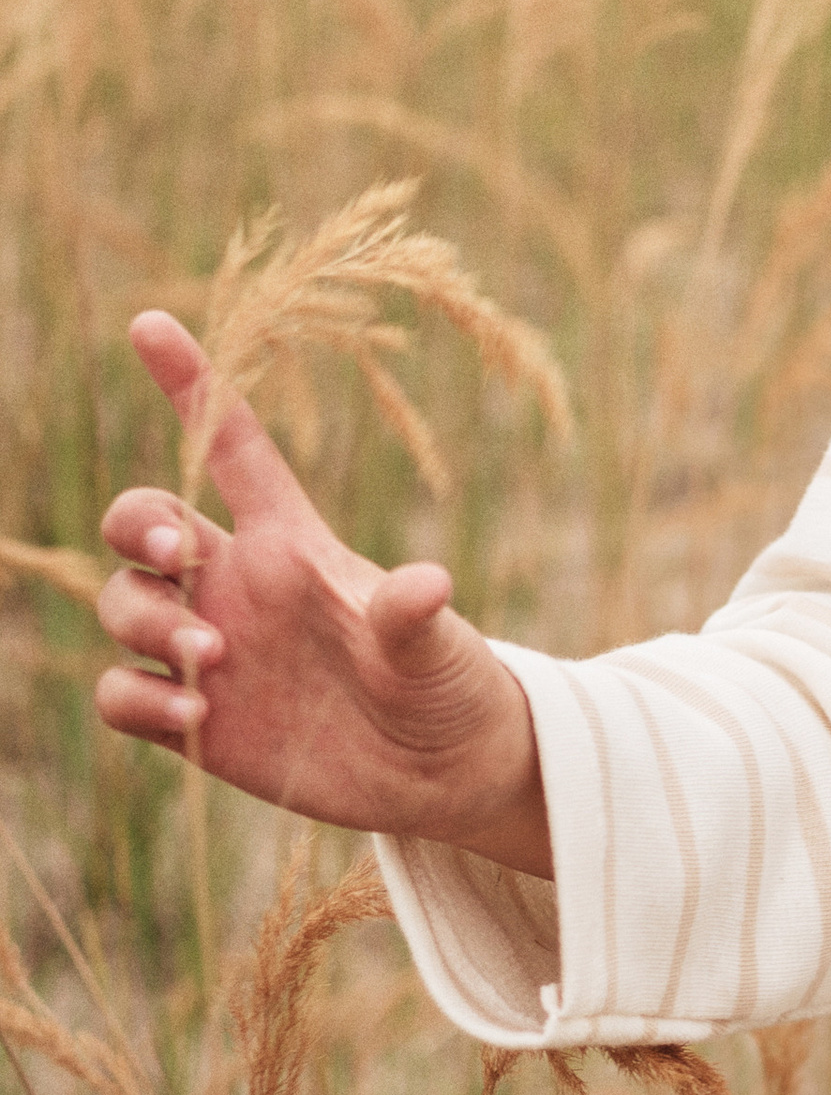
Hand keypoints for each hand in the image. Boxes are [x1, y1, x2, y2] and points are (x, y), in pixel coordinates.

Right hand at [94, 313, 552, 877]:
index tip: (149, 323)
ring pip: (122, 602)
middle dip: (135, 520)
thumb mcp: (438, 649)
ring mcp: (209, 647)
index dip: (193, 385)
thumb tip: (427, 584)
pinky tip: (195, 719)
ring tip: (211, 659)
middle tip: (178, 550)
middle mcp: (237, 584)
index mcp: (291, 542)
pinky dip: (140, 699)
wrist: (441, 772)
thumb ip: (414, 618)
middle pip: (145, 520)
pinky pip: (119, 692)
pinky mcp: (192, 718)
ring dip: (146, 622)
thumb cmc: (447, 686)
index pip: (231, 447)